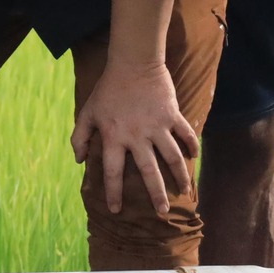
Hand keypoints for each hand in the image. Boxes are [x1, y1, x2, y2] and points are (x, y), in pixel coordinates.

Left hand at [71, 59, 195, 216]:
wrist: (133, 61)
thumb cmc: (108, 88)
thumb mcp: (88, 111)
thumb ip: (81, 136)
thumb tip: (79, 160)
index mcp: (114, 137)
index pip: (113, 173)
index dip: (113, 193)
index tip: (116, 210)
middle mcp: (137, 136)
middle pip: (148, 172)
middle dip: (156, 194)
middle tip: (162, 211)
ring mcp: (157, 125)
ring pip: (172, 157)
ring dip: (179, 176)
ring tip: (185, 191)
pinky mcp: (171, 114)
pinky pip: (185, 133)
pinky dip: (191, 145)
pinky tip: (194, 157)